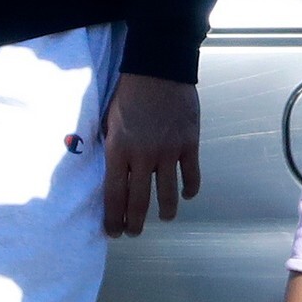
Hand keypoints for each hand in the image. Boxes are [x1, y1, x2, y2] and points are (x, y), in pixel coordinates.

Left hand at [103, 72, 200, 237]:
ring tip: (164, 218)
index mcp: (118, 150)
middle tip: (134, 233)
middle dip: (135, 222)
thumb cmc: (129, 94)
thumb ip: (111, 147)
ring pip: (168, 194)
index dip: (113, 217)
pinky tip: (186, 195)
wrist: (159, 69)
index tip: (113, 232)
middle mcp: (143, 156)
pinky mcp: (189, 144)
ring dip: (166, 211)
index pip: (114, 194)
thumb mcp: (109, 120)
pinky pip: (192, 175)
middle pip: (139, 200)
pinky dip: (190, 189)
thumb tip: (110, 172)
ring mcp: (169, 151)